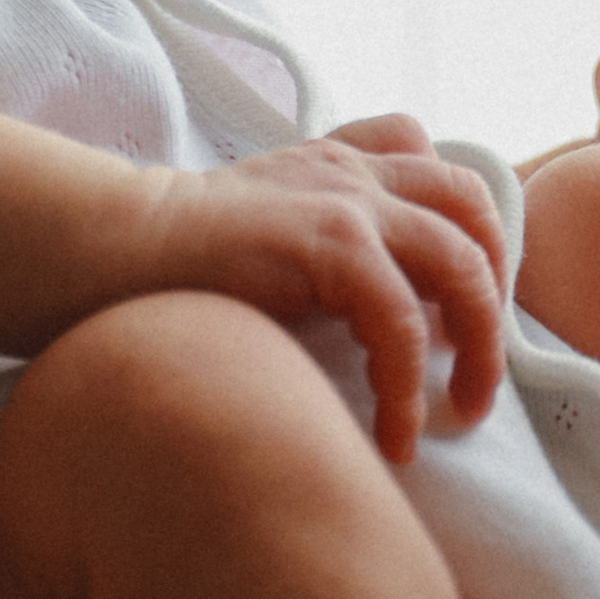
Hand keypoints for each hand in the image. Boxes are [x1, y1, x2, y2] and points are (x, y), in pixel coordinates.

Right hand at [135, 125, 508, 462]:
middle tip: (480, 366)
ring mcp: (346, 199)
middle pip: (472, 204)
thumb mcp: (261, 238)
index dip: (469, 229)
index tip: (459, 306)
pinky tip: (395, 435)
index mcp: (336, 164)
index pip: (435, 163)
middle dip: (494, 288)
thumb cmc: (170, 269)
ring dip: (479, 342)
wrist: (105, 253)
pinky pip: (404, 319)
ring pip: (462, 259)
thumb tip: (365, 329)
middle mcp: (352, 171)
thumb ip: (314, 255)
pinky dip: (410, 386)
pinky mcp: (331, 242)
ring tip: (463, 410)